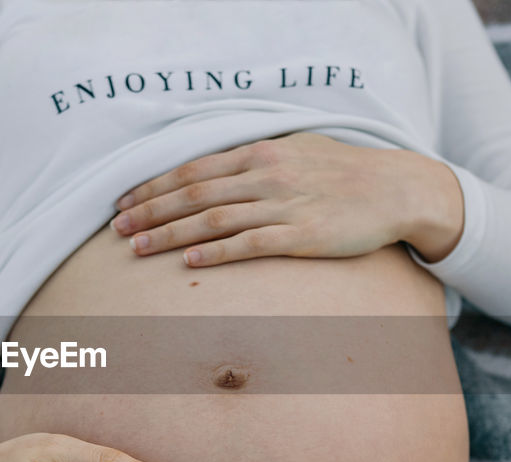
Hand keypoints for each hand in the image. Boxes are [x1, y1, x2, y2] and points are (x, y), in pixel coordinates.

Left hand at [110, 131, 464, 265]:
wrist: (395, 189)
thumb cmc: (342, 172)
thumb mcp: (295, 152)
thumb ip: (254, 161)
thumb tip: (216, 173)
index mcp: (260, 153)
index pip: (192, 170)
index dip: (153, 187)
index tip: (123, 202)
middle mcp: (266, 175)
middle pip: (193, 195)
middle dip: (149, 212)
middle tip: (115, 229)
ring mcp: (283, 205)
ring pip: (212, 220)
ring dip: (169, 234)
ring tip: (137, 248)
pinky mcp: (302, 234)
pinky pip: (249, 244)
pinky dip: (215, 252)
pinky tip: (188, 261)